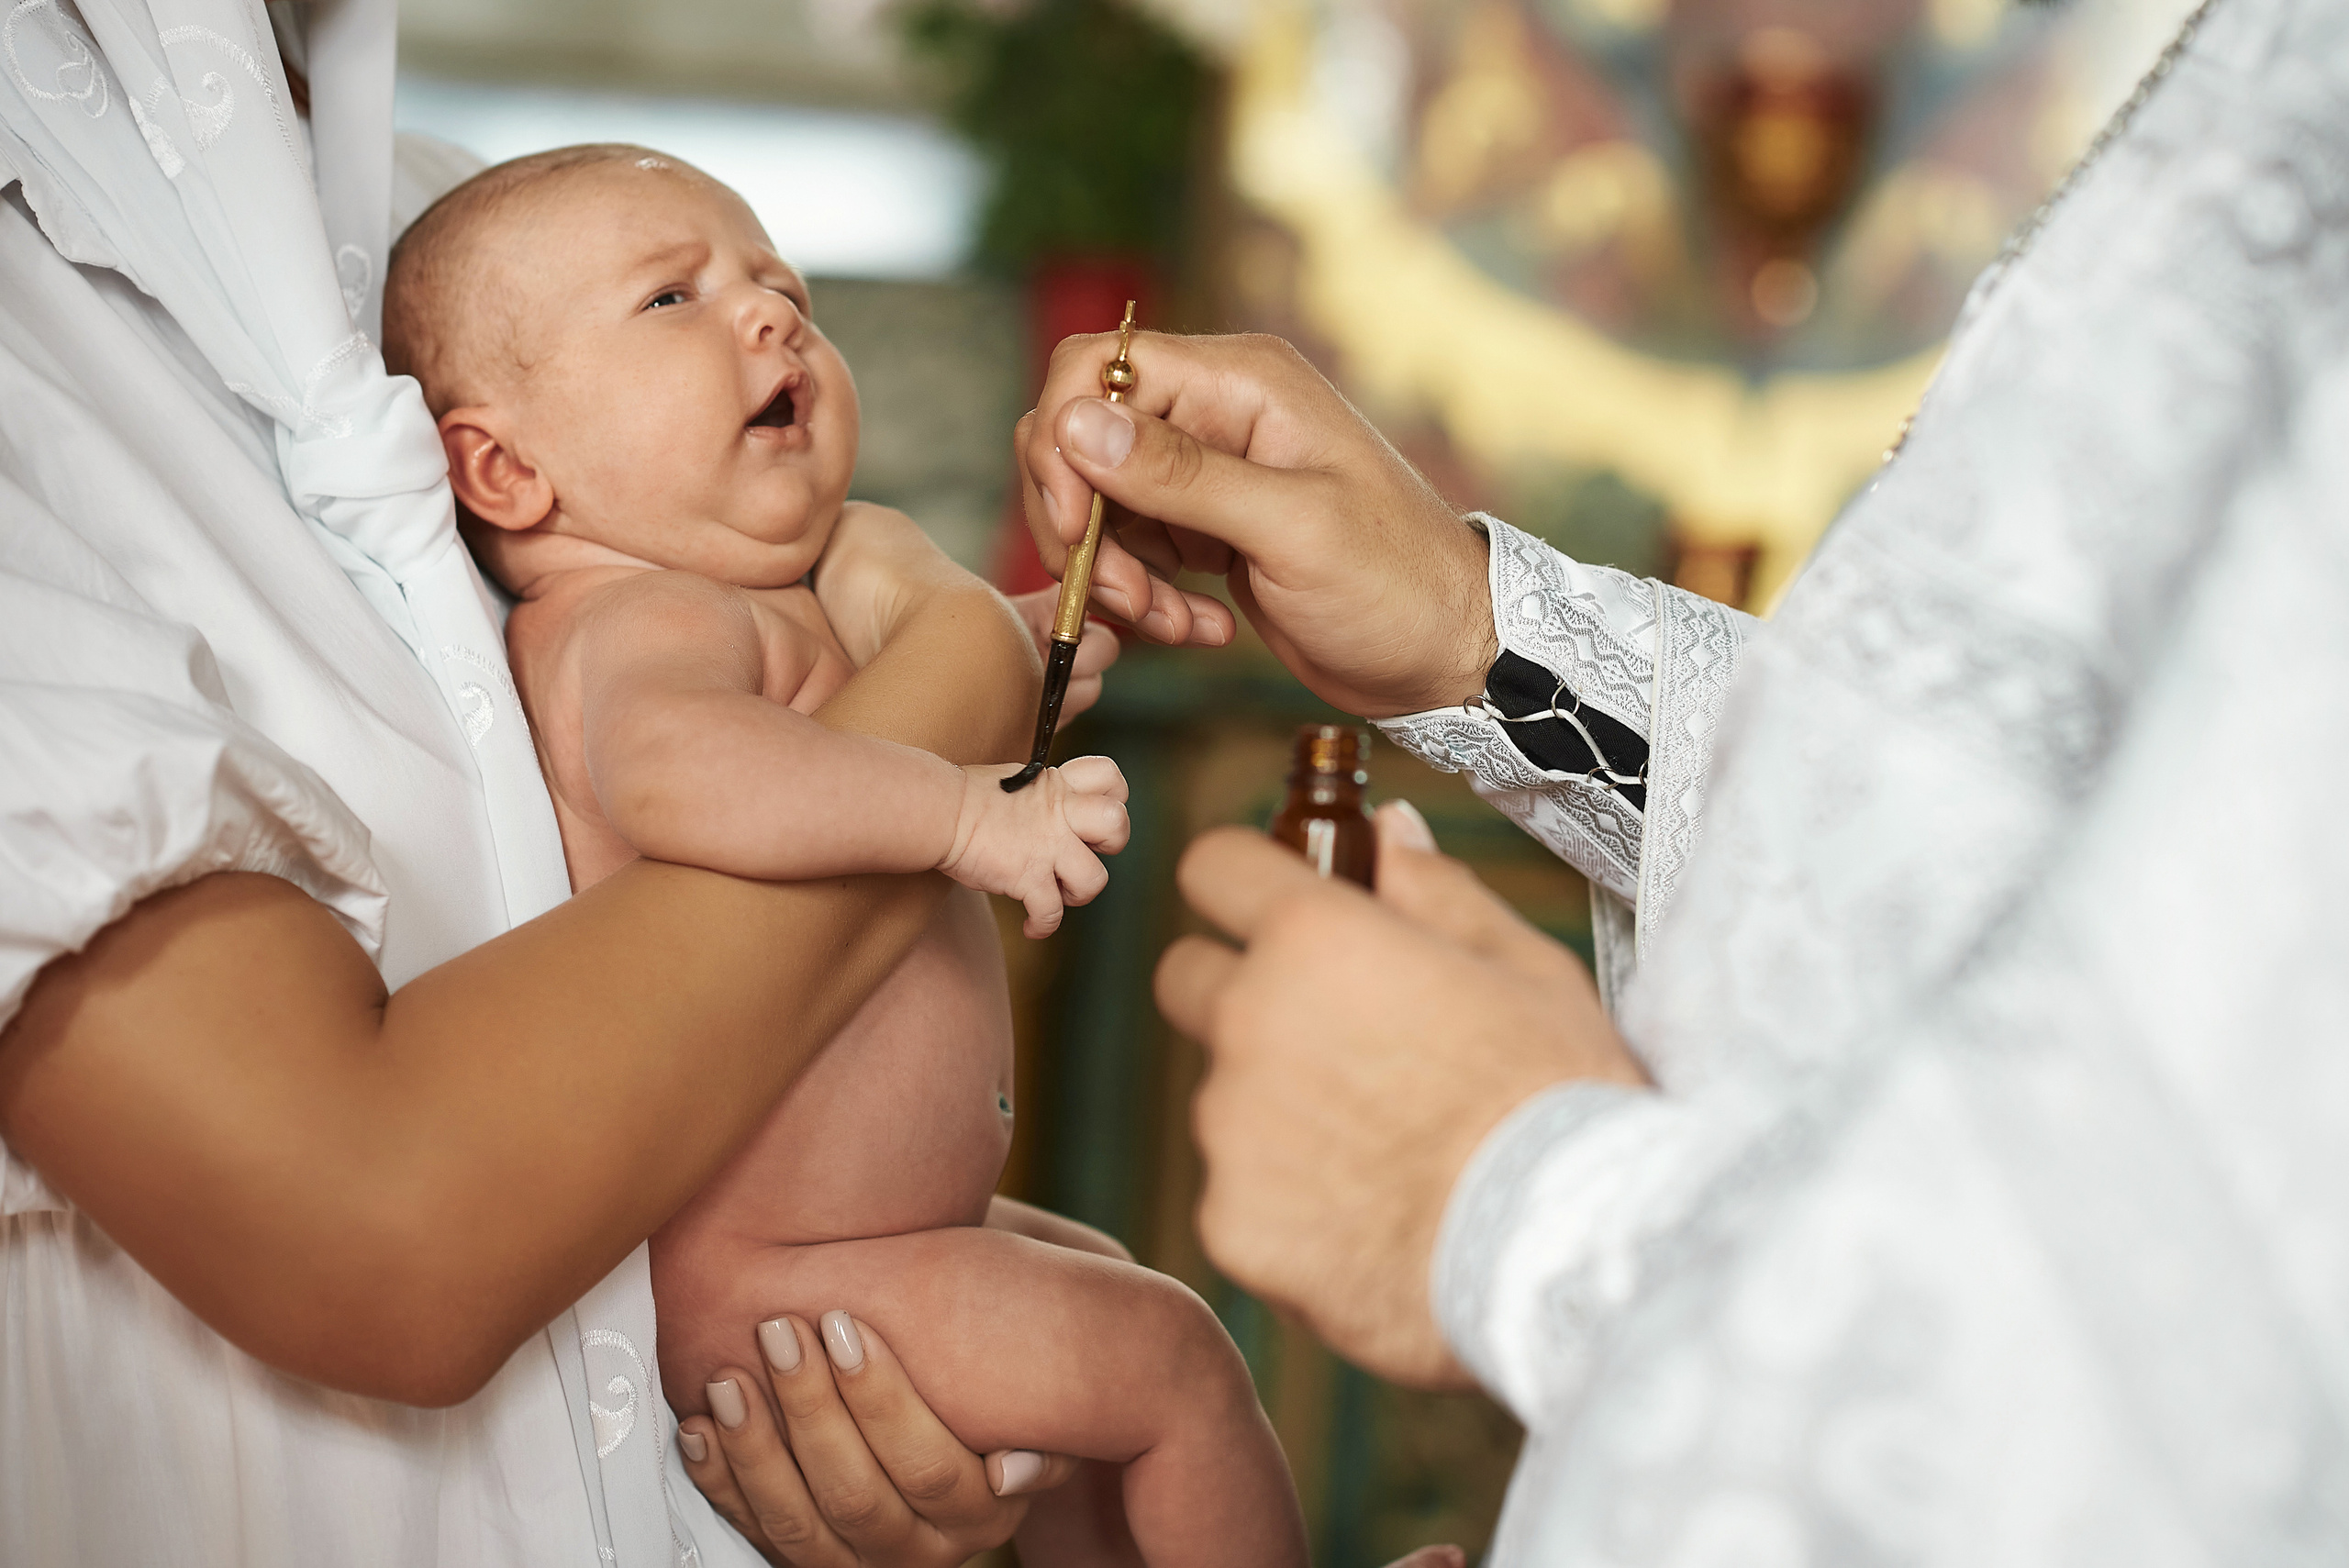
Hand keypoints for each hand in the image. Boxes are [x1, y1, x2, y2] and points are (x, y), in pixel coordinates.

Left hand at [680, 1311, 1082, 1565]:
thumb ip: (1039, 1426)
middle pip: (856, 1497)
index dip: (882, 1400)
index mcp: (983, 1514)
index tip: (844, 1324)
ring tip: (730, 1378)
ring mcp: (858, 1564)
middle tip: (780, 1332)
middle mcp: (921, 1553)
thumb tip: (1011, 1468)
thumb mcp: (1034, 1401)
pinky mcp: (805, 1560)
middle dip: (810, 1410)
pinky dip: (719, 1483)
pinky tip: (700, 1428)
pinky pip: (753, 1534)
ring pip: (798, 1526)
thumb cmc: (985, 1379)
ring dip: (756, 1451)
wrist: (951, 1400)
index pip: (930, 1470)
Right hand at [943, 756, 1130, 935]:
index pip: (1109, 777)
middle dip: (1111, 844)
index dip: (1114, 796)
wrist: (938, 812)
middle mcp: (1059, 814)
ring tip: (1059, 894)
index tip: (1094, 812)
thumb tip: (1048, 810)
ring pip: (1096, 879)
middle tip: (1085, 851)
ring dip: (1080, 893)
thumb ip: (1042, 794)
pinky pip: (1052, 912)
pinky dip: (1043, 925)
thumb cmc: (965, 796)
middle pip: (1117, 824)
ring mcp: (1047, 846)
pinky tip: (1032, 926)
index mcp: (1057, 786)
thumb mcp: (1016, 781)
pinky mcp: (1027, 877)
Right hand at [1015, 333, 1499, 718]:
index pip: (1098, 366)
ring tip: (1174, 622)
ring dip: (1115, 573)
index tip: (1073, 524)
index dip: (1065, 440)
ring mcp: (1208, 473)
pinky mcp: (1205, 528)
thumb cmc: (1395, 584)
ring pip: (1098, 502)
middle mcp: (1218, 412)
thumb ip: (1182, 475)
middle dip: (1082, 523)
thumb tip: (1077, 422)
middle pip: (1082, 436)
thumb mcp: (1291, 528)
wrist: (1446, 651)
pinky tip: (1201, 627)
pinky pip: (1131, 548)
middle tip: (1124, 594)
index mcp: (1241, 382)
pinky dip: (1146, 595)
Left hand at [1155, 803, 1647, 1384]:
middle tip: (1334, 1039)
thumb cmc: (1559, 1103)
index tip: (1273, 907)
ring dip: (1276, 1111)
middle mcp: (1251, 1020)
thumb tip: (1388, 834)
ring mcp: (1230, 1128)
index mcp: (1317, 939)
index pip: (1215, 867)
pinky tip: (1370, 1221)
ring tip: (1385, 1154)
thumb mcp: (1526, 967)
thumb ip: (1436, 892)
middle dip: (1239, 993)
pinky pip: (1240, 1196)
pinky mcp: (1230, 1222)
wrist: (1564, 1256)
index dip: (1244, 882)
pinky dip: (1287, 1206)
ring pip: (1223, 1097)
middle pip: (1187, 978)